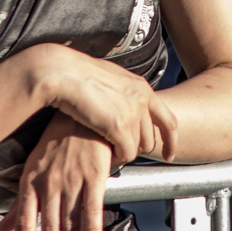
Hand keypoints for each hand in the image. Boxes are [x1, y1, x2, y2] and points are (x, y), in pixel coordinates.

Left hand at [0, 112, 111, 230]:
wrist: (79, 111)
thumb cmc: (56, 141)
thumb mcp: (32, 169)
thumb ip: (20, 205)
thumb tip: (3, 230)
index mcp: (31, 182)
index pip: (25, 222)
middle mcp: (50, 183)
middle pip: (50, 228)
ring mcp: (72, 180)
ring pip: (71, 224)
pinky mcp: (94, 176)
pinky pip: (92, 210)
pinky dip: (92, 230)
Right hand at [33, 47, 177, 165]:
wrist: (60, 72)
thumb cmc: (77, 76)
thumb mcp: (110, 79)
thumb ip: (123, 93)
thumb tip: (126, 106)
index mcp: (141, 87)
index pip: (168, 120)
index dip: (171, 141)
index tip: (168, 154)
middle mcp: (141, 98)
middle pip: (151, 139)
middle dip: (136, 148)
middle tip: (118, 149)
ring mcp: (132, 111)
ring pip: (138, 148)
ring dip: (124, 152)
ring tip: (107, 148)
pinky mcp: (119, 125)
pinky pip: (126, 153)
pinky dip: (117, 157)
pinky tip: (105, 151)